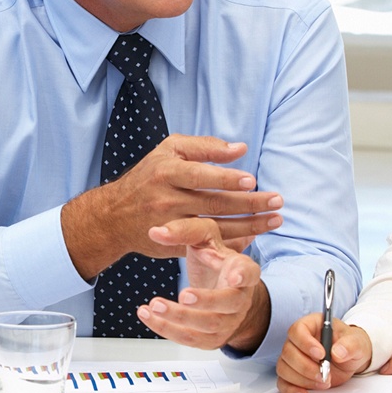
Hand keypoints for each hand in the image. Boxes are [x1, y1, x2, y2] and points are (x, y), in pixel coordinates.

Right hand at [60, 135, 282, 277]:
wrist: (114, 216)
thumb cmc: (149, 177)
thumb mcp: (168, 151)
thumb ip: (204, 147)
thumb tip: (240, 149)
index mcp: (166, 172)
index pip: (200, 176)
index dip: (226, 179)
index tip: (252, 181)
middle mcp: (167, 200)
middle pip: (214, 203)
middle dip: (249, 204)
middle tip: (277, 201)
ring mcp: (171, 226)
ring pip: (216, 227)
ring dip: (250, 226)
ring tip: (275, 220)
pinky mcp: (175, 245)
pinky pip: (208, 244)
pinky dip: (232, 242)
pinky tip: (255, 237)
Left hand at [134, 218, 270, 350]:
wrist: (219, 288)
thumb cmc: (213, 260)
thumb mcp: (204, 239)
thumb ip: (185, 230)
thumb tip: (156, 232)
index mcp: (244, 270)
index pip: (249, 273)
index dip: (243, 276)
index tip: (235, 277)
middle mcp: (240, 299)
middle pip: (229, 303)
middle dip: (206, 301)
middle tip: (183, 294)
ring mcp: (228, 321)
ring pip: (208, 325)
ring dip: (179, 318)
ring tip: (155, 305)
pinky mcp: (212, 338)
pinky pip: (190, 339)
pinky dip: (167, 329)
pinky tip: (148, 316)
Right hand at [276, 315, 371, 392]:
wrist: (350, 359)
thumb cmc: (349, 345)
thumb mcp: (357, 342)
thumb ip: (350, 345)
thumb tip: (338, 352)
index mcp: (311, 325)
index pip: (297, 330)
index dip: (305, 343)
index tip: (321, 354)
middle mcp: (298, 341)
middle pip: (288, 352)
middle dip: (306, 366)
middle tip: (324, 374)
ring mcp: (293, 358)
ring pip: (284, 368)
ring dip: (302, 379)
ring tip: (323, 382)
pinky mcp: (293, 374)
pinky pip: (283, 382)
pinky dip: (291, 390)